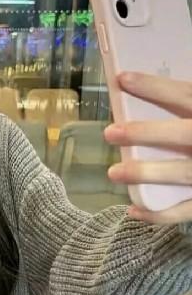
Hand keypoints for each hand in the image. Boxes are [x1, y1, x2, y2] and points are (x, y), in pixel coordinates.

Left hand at [104, 72, 191, 223]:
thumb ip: (188, 103)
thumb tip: (153, 90)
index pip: (187, 95)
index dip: (155, 87)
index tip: (122, 79)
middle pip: (183, 134)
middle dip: (145, 133)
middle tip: (110, 132)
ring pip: (183, 173)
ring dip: (146, 174)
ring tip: (113, 172)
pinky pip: (187, 210)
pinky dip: (160, 214)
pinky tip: (133, 210)